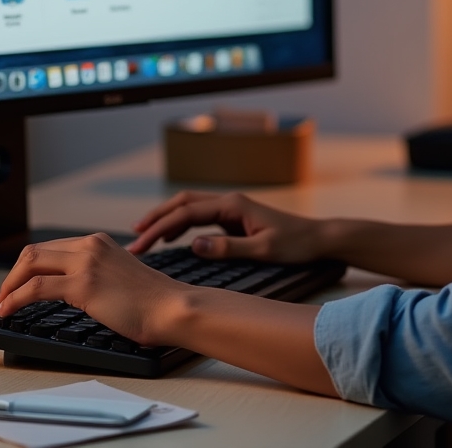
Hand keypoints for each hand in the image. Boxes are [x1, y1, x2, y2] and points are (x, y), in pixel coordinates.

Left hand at [0, 232, 179, 344]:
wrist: (170, 306)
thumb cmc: (151, 300)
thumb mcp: (118, 274)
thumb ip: (96, 272)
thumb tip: (71, 288)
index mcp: (98, 241)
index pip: (51, 248)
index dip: (27, 267)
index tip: (17, 284)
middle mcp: (90, 246)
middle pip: (34, 252)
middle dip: (13, 275)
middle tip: (4, 295)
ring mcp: (85, 263)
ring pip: (30, 265)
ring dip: (9, 286)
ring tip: (1, 304)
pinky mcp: (82, 284)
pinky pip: (34, 288)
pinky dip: (14, 299)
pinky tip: (6, 310)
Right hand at [128, 190, 323, 261]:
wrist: (318, 238)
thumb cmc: (295, 244)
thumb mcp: (263, 251)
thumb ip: (228, 248)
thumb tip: (194, 244)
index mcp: (232, 205)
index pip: (186, 214)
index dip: (159, 228)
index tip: (140, 245)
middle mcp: (229, 201)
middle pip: (183, 203)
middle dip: (156, 218)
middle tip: (134, 237)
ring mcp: (232, 208)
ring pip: (190, 207)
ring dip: (166, 218)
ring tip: (144, 235)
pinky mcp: (235, 217)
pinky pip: (200, 216)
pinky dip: (181, 223)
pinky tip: (172, 238)